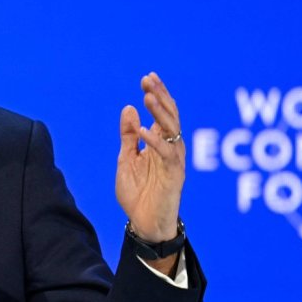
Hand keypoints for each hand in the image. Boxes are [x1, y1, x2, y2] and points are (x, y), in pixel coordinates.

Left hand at [116, 72, 184, 244]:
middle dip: (160, 97)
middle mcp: (171, 148)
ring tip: (147, 97)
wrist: (144, 223)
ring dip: (160, 113)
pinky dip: (155, 141)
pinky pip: (167, 154)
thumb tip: (129, 108)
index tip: (147, 78)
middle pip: (170, 116)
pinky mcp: (174, 176)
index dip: (157, 94)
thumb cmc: (139, 193)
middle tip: (148, 80)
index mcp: (160, 143)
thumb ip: (129, 136)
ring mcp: (174, 161)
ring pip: (172, 130)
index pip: (162, 113)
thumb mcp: (126, 159)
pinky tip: (143, 130)